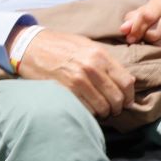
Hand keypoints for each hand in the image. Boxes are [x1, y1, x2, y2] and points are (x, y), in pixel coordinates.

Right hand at [15, 29, 135, 118]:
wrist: (30, 46)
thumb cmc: (60, 46)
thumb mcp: (87, 46)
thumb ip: (107, 62)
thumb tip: (127, 82)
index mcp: (100, 55)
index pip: (126, 82)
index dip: (129, 96)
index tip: (127, 101)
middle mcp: (91, 68)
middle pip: (117, 98)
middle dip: (118, 108)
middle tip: (113, 110)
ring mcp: (78, 80)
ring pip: (103, 107)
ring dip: (104, 113)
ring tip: (101, 112)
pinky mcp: (65, 91)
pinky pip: (87, 110)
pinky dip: (91, 114)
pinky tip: (89, 110)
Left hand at [119, 0, 160, 46]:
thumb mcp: (150, 9)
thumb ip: (134, 18)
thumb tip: (123, 29)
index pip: (146, 16)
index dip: (136, 29)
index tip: (130, 38)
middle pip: (153, 33)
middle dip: (147, 38)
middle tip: (147, 37)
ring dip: (156, 45)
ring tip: (158, 40)